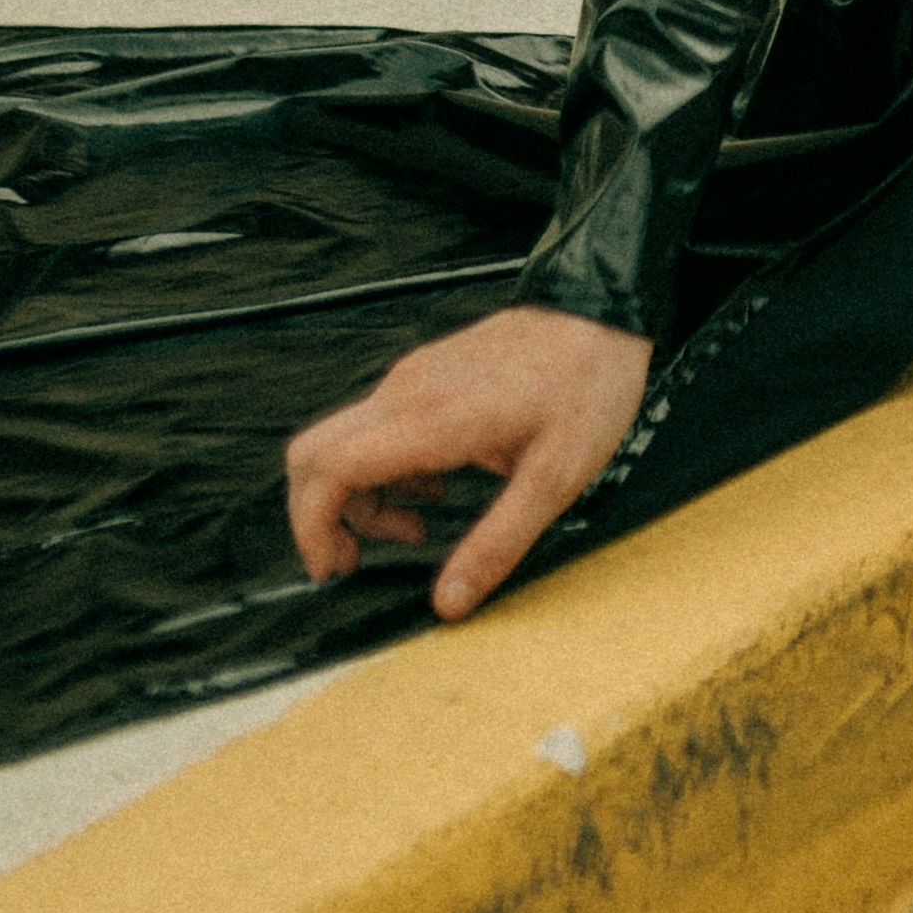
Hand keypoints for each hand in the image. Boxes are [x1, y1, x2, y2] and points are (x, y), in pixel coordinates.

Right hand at [285, 303, 652, 621]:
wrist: (602, 310)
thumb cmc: (587, 385)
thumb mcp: (555, 480)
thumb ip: (497, 544)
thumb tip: (450, 602)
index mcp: (430, 419)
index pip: (328, 467)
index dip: (311, 526)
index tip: (331, 569)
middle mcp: (407, 392)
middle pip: (315, 453)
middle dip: (321, 517)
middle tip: (356, 561)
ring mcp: (412, 378)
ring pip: (344, 443)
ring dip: (360, 498)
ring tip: (416, 529)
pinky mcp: (426, 374)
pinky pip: (375, 427)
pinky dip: (384, 471)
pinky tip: (435, 489)